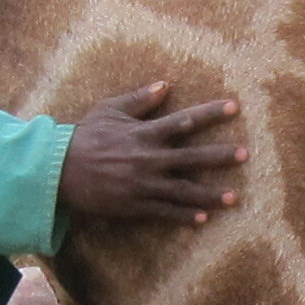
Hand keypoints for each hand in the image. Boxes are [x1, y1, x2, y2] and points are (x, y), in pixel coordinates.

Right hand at [60, 82, 245, 225]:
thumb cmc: (86, 136)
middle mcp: (149, 159)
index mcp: (145, 133)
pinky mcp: (135, 205)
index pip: (185, 121)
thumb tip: (165, 85)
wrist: (60, 170)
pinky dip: (184, 216)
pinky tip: (203, 219)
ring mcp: (144, 185)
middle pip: (192, 158)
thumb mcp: (110, 109)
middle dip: (220, 156)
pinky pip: (165, 213)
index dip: (210, 114)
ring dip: (210, 195)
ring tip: (234, 198)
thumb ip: (139, 100)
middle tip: (244, 154)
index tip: (234, 107)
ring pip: (184, 191)